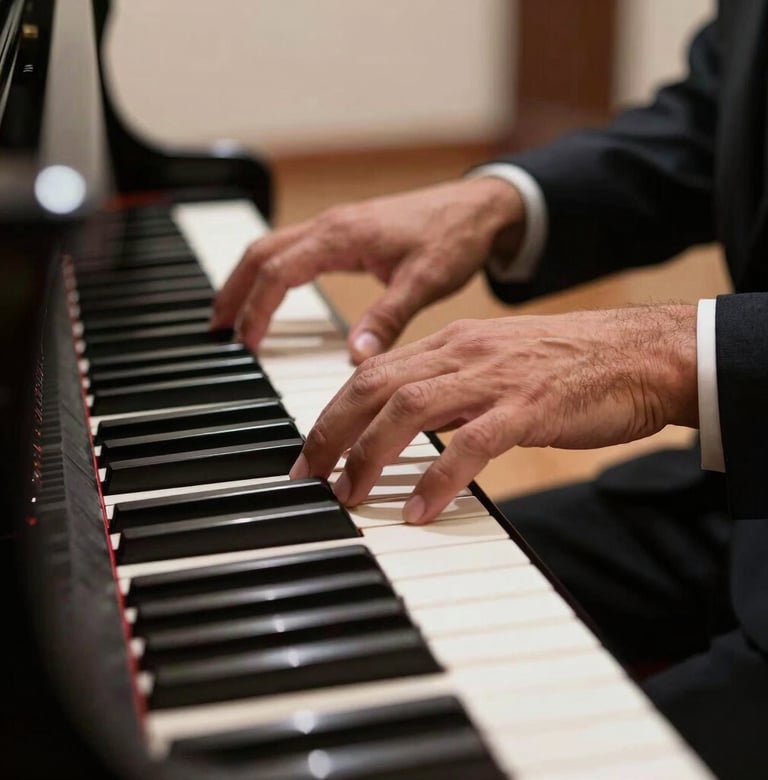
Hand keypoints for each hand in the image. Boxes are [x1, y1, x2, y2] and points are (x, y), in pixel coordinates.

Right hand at [211, 177, 524, 362]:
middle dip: (233, 291)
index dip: (256, 309)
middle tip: (218, 331)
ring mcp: (335, 226)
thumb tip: (353, 357)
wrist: (480, 207)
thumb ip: (387, 319)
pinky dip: (269, 271)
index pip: (278, 272)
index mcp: (342, 236)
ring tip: (231, 315)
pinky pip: (291, 247)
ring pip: (271, 247)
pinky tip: (271, 292)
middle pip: (259, 254)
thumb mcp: (424, 282)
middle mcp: (331, 226)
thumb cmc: (455, 237)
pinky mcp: (345, 231)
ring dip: (246, 279)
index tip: (246, 345)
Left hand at [290, 305, 697, 523]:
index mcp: (452, 342)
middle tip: (307, 476)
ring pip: (410, 408)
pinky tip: (418, 511)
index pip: (372, 372)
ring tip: (350, 495)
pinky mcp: (530, 406)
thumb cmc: (568, 363)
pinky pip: (471, 443)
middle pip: (374, 386)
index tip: (310, 451)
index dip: (332, 412)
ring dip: (370, 455)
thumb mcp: (495, 364)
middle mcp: (464, 353)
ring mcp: (495, 378)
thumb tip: (405, 419)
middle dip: (331, 432)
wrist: (641, 352)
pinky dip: (438, 477)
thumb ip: (449, 385)